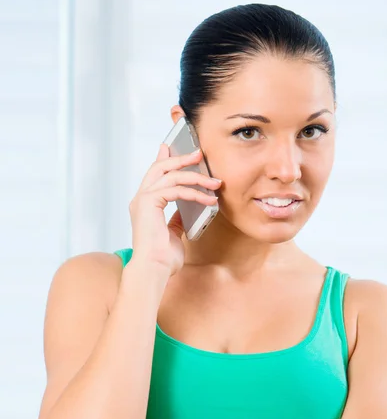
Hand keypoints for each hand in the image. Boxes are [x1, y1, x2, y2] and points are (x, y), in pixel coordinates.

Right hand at [129, 143, 220, 276]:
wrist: (154, 270)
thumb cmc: (162, 258)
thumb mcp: (174, 233)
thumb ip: (177, 219)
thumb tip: (186, 210)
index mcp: (144, 205)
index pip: (155, 175)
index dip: (165, 159)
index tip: (173, 147)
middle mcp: (140, 199)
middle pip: (160, 168)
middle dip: (180, 158)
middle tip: (198, 153)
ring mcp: (142, 200)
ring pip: (170, 176)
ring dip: (196, 177)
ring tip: (214, 182)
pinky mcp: (148, 204)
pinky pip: (175, 190)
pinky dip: (195, 193)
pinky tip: (209, 200)